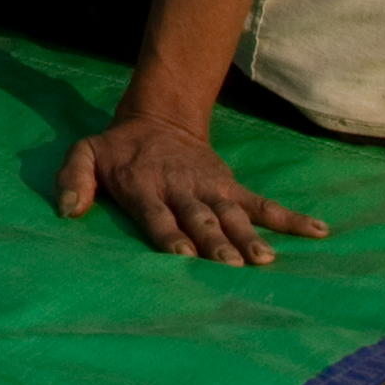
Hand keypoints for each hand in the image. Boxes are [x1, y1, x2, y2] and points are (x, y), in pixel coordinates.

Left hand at [56, 113, 326, 264]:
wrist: (157, 119)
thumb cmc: (118, 149)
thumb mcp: (84, 153)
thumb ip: (73, 178)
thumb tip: (66, 210)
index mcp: (145, 187)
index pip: (158, 216)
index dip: (170, 235)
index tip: (182, 254)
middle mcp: (181, 190)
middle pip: (199, 220)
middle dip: (214, 242)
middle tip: (229, 265)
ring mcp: (211, 189)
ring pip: (233, 216)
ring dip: (249, 237)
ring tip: (267, 260)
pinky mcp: (231, 187)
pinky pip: (263, 203)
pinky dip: (291, 218)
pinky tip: (318, 232)